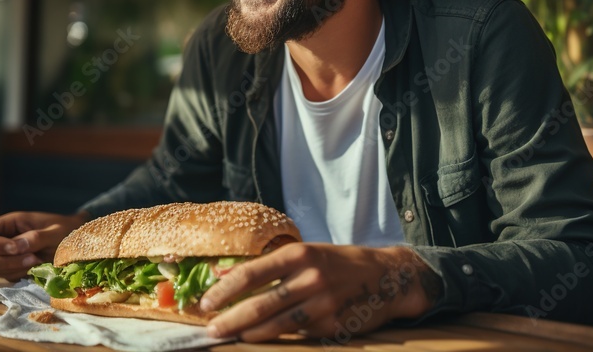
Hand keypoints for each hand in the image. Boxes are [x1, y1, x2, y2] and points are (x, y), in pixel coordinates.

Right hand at [0, 211, 87, 280]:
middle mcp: (1, 239)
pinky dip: (19, 275)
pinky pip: (6, 277)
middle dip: (1, 260)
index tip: (15, 248)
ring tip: (39, 261)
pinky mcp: (11, 269)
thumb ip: (36, 237)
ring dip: (13, 269)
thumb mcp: (55, 230)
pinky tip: (37, 268)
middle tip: (32, 259)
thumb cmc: (66, 230)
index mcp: (7, 223)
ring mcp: (4, 256)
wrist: (76, 243)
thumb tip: (17, 246)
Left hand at [201, 243, 441, 342]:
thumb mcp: (306, 253)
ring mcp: (323, 303)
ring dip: (250, 333)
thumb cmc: (339, 263)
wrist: (386, 277)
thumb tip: (225, 275)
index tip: (206, 302)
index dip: (225, 291)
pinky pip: (300, 333)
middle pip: (260, 303)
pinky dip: (280, 337)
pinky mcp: (334, 325)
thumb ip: (270, 266)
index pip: (252, 273)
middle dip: (231, 319)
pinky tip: (263, 338)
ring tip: (233, 336)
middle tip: (212, 329)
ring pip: (278, 324)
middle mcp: (310, 277)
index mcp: (299, 254)